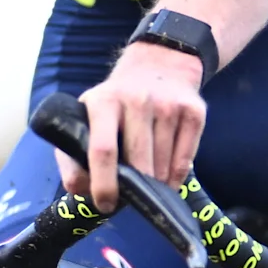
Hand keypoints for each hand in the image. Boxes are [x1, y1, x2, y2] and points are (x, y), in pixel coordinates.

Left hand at [62, 41, 208, 212]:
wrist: (159, 63)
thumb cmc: (115, 102)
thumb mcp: (86, 116)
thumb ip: (72, 155)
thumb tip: (80, 190)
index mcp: (104, 102)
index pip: (103, 150)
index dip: (104, 184)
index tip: (105, 204)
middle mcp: (138, 100)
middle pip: (138, 164)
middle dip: (134, 190)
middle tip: (130, 194)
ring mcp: (169, 105)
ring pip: (163, 168)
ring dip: (155, 184)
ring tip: (147, 178)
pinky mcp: (194, 112)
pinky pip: (185, 162)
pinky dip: (175, 178)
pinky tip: (166, 173)